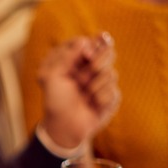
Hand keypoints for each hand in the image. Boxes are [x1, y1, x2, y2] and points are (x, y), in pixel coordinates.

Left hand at [38, 32, 119, 148]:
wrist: (64, 126)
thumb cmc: (55, 100)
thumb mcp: (52, 76)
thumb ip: (67, 56)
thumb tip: (85, 41)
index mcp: (75, 60)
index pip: (90, 42)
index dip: (93, 45)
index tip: (88, 54)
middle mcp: (89, 68)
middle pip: (107, 51)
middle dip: (101, 59)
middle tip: (93, 68)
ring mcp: (101, 81)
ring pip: (112, 72)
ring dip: (97, 84)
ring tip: (85, 94)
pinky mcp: (111, 96)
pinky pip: (114, 90)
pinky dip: (101, 97)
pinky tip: (93, 104)